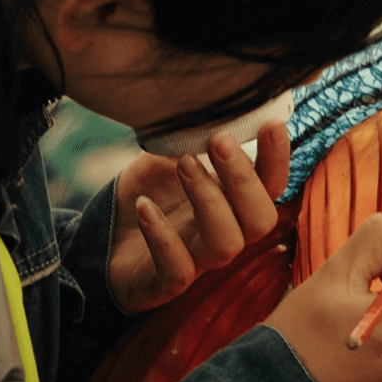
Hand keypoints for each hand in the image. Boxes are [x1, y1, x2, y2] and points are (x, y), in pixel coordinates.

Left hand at [108, 120, 289, 313]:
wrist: (104, 238)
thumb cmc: (150, 193)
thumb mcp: (172, 154)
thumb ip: (196, 136)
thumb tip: (214, 98)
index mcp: (234, 203)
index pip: (272, 186)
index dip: (278, 159)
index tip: (271, 124)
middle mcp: (225, 233)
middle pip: (261, 220)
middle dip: (244, 179)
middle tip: (219, 140)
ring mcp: (198, 261)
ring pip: (226, 243)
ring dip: (209, 199)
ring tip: (184, 163)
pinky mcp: (165, 283)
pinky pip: (177, 270)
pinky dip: (163, 236)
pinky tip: (145, 206)